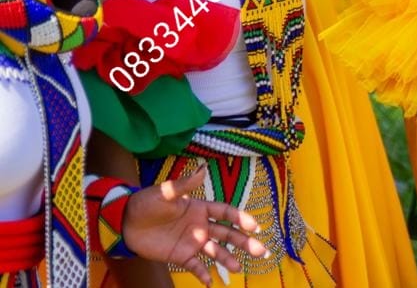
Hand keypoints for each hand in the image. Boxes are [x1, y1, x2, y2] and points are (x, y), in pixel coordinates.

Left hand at [122, 167, 267, 285]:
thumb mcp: (165, 193)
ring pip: (215, 251)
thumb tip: (202, 169)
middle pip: (227, 234)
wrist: (125, 223)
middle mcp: (201, 225)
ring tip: (240, 267)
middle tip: (261, 250)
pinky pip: (195, 265)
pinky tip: (212, 282)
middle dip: (244, 242)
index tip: (255, 226)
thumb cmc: (146, 204)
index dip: (241, 219)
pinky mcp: (180, 255)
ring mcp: (192, 241)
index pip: (226, 213)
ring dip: (228, 258)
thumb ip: (185, 185)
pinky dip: (203, 273)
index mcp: (200, 208)